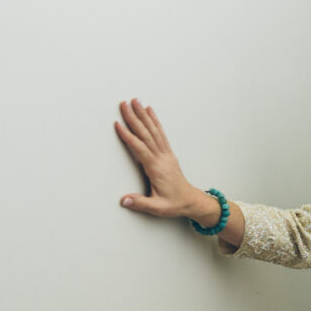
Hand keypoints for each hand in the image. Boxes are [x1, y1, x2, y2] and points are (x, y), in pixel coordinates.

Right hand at [115, 98, 203, 217]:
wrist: (191, 201)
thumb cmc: (175, 203)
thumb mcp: (158, 208)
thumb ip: (141, 203)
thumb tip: (125, 201)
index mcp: (157, 168)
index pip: (140, 148)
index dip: (129, 136)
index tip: (118, 124)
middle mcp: (162, 157)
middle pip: (146, 134)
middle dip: (134, 118)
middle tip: (124, 104)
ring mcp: (166, 154)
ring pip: (154, 131)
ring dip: (144, 115)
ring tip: (136, 101)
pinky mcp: (168, 153)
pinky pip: (161, 134)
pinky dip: (155, 121)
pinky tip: (150, 112)